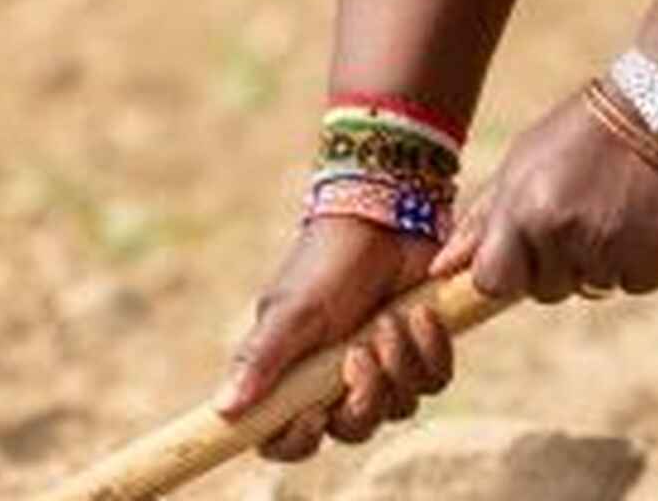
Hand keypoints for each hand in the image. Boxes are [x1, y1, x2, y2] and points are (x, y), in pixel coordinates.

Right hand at [218, 217, 453, 462]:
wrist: (384, 217)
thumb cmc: (327, 261)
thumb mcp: (291, 310)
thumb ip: (260, 360)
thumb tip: (223, 410)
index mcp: (291, 377)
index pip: (283, 440)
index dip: (298, 440)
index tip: (315, 414)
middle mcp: (334, 382)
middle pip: (352, 430)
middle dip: (363, 397)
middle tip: (360, 350)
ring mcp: (380, 370)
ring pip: (398, 408)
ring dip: (399, 364)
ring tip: (389, 318)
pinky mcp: (419, 354)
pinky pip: (434, 381)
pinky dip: (430, 350)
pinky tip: (421, 313)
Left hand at [431, 89, 657, 303]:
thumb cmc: (580, 135)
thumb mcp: (522, 164)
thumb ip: (482, 222)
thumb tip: (439, 270)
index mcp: (524, 211)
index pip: (493, 282)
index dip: (506, 272)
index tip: (522, 254)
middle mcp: (563, 236)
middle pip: (546, 290)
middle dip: (557, 264)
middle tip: (578, 214)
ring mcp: (611, 251)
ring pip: (593, 286)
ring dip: (600, 260)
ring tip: (613, 208)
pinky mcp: (655, 262)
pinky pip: (634, 282)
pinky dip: (639, 261)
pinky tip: (642, 218)